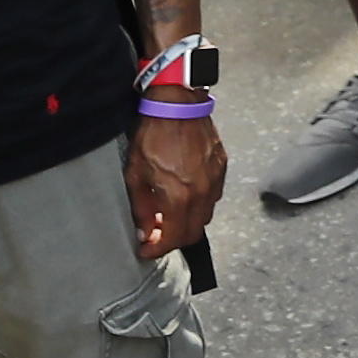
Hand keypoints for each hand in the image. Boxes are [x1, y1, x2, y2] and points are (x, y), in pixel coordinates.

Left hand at [128, 115, 224, 261]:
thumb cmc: (152, 138)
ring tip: (168, 215)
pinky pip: (213, 196)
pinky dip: (198, 204)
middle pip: (192, 233)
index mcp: (179, 198)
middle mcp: (203, 193)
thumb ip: (141, 209)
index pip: (173, 239)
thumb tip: (144, 233)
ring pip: (205, 216)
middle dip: (173, 240)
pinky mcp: (222, 167)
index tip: (145, 251)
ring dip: (187, 222)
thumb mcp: (136, 175)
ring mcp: (216, 180)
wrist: (177, 106)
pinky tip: (184, 195)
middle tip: (156, 236)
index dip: (157, 250)